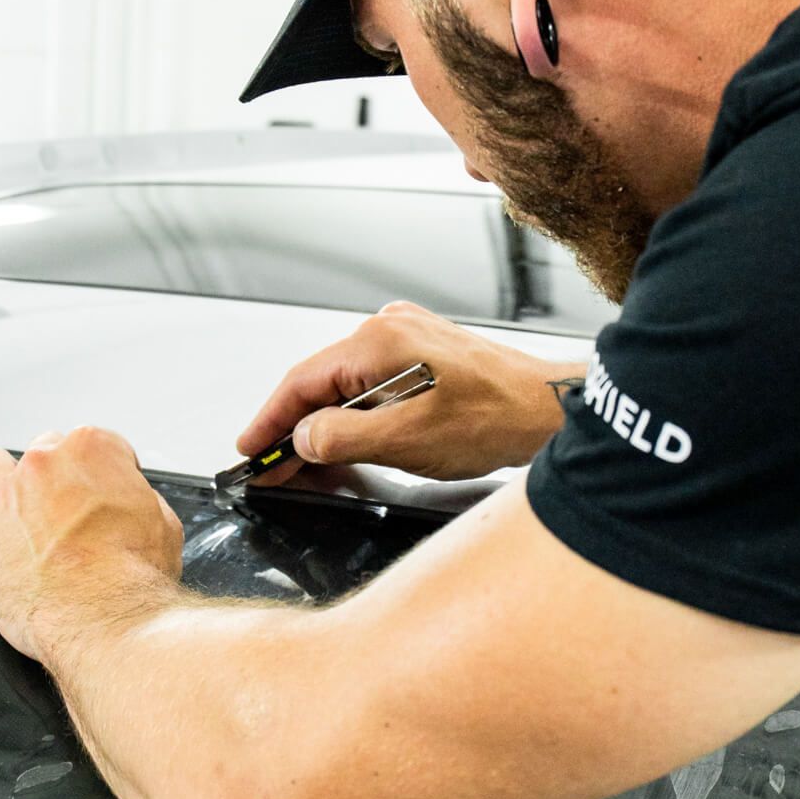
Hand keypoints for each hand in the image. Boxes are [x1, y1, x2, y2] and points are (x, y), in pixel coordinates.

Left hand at [0, 427, 183, 663]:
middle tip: (76, 509)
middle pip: (47, 451)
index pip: (102, 445)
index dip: (113, 472)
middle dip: (62, 476)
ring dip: (9, 481)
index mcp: (91, 450)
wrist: (103, 619)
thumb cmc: (134, 576)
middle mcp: (43, 465)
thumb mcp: (165, 526)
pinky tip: (2, 538)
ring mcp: (6, 498)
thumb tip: (131, 507)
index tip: (115, 493)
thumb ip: (140, 502)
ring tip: (26, 510)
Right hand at [236, 301, 584, 483]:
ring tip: (308, 466)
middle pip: (320, 382)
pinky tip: (350, 443)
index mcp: (378, 342)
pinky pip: (371, 384)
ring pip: (345, 385)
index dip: (269, 420)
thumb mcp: (405, 441)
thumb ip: (341, 438)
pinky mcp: (423, 353)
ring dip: (325, 425)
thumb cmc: (494, 419)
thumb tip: (301, 439)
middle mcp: (388, 329)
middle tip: (273, 468)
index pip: (301, 382)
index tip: (250, 450)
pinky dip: (354, 415)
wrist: (550, 410)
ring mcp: (407, 338)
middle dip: (295, 429)